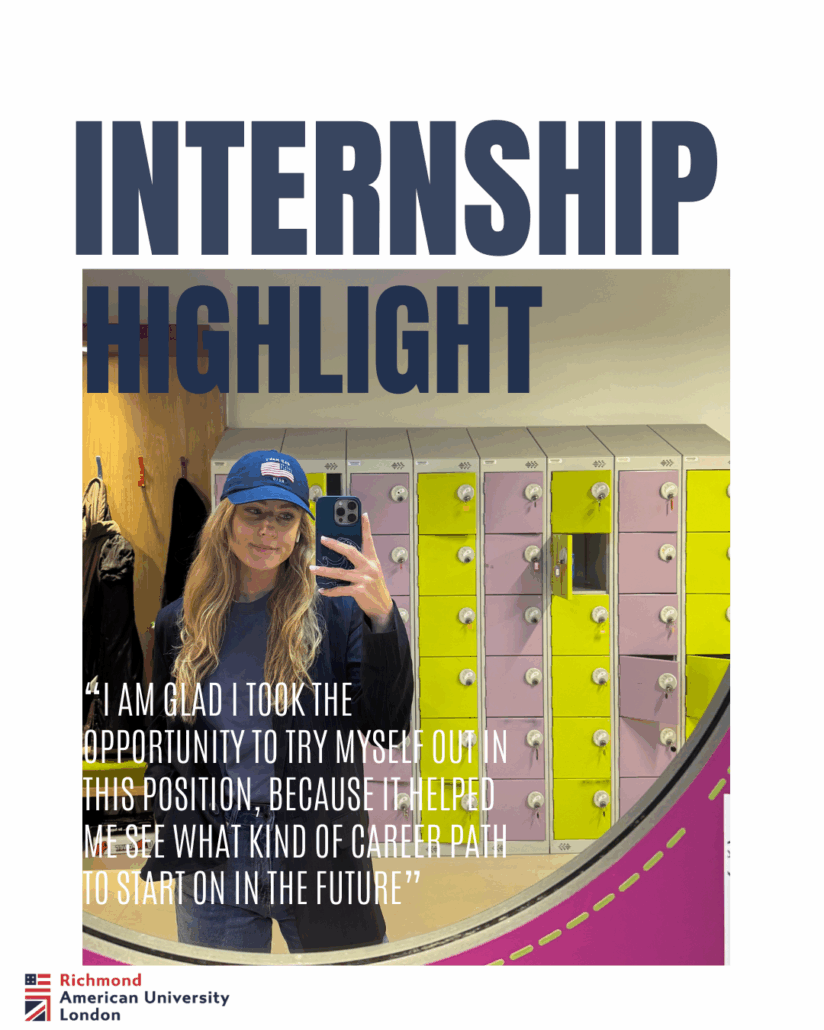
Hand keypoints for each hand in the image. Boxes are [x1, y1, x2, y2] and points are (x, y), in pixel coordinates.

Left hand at [309, 513, 393, 629]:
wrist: (383, 606)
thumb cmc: (374, 586)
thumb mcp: (372, 570)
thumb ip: (360, 561)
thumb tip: (341, 552)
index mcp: (372, 560)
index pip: (369, 540)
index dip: (366, 527)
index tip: (363, 514)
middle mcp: (369, 567)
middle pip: (350, 552)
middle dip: (335, 544)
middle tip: (322, 538)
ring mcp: (364, 579)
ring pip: (340, 572)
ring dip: (324, 570)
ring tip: (312, 568)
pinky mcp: (360, 591)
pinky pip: (341, 589)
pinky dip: (330, 591)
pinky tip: (322, 590)